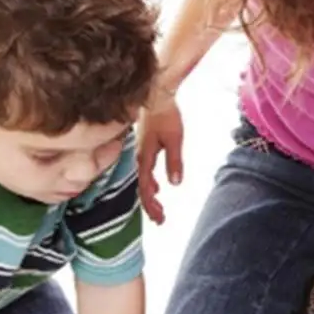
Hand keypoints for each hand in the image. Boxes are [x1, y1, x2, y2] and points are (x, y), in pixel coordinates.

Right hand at [136, 91, 183, 224]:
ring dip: (150, 196)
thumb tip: (174, 184)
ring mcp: (140, 152)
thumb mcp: (174, 139)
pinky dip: (149, 182)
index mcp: (145, 158)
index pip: (145, 189)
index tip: (160, 219)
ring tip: (158, 208)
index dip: (151, 205)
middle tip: (160, 220)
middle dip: (151, 206)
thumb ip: (174, 161)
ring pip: (142, 180)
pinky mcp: (144, 146)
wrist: (155, 93)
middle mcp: (139, 158)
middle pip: (142, 188)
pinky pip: (144, 171)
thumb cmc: (165, 114)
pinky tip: (155, 185)